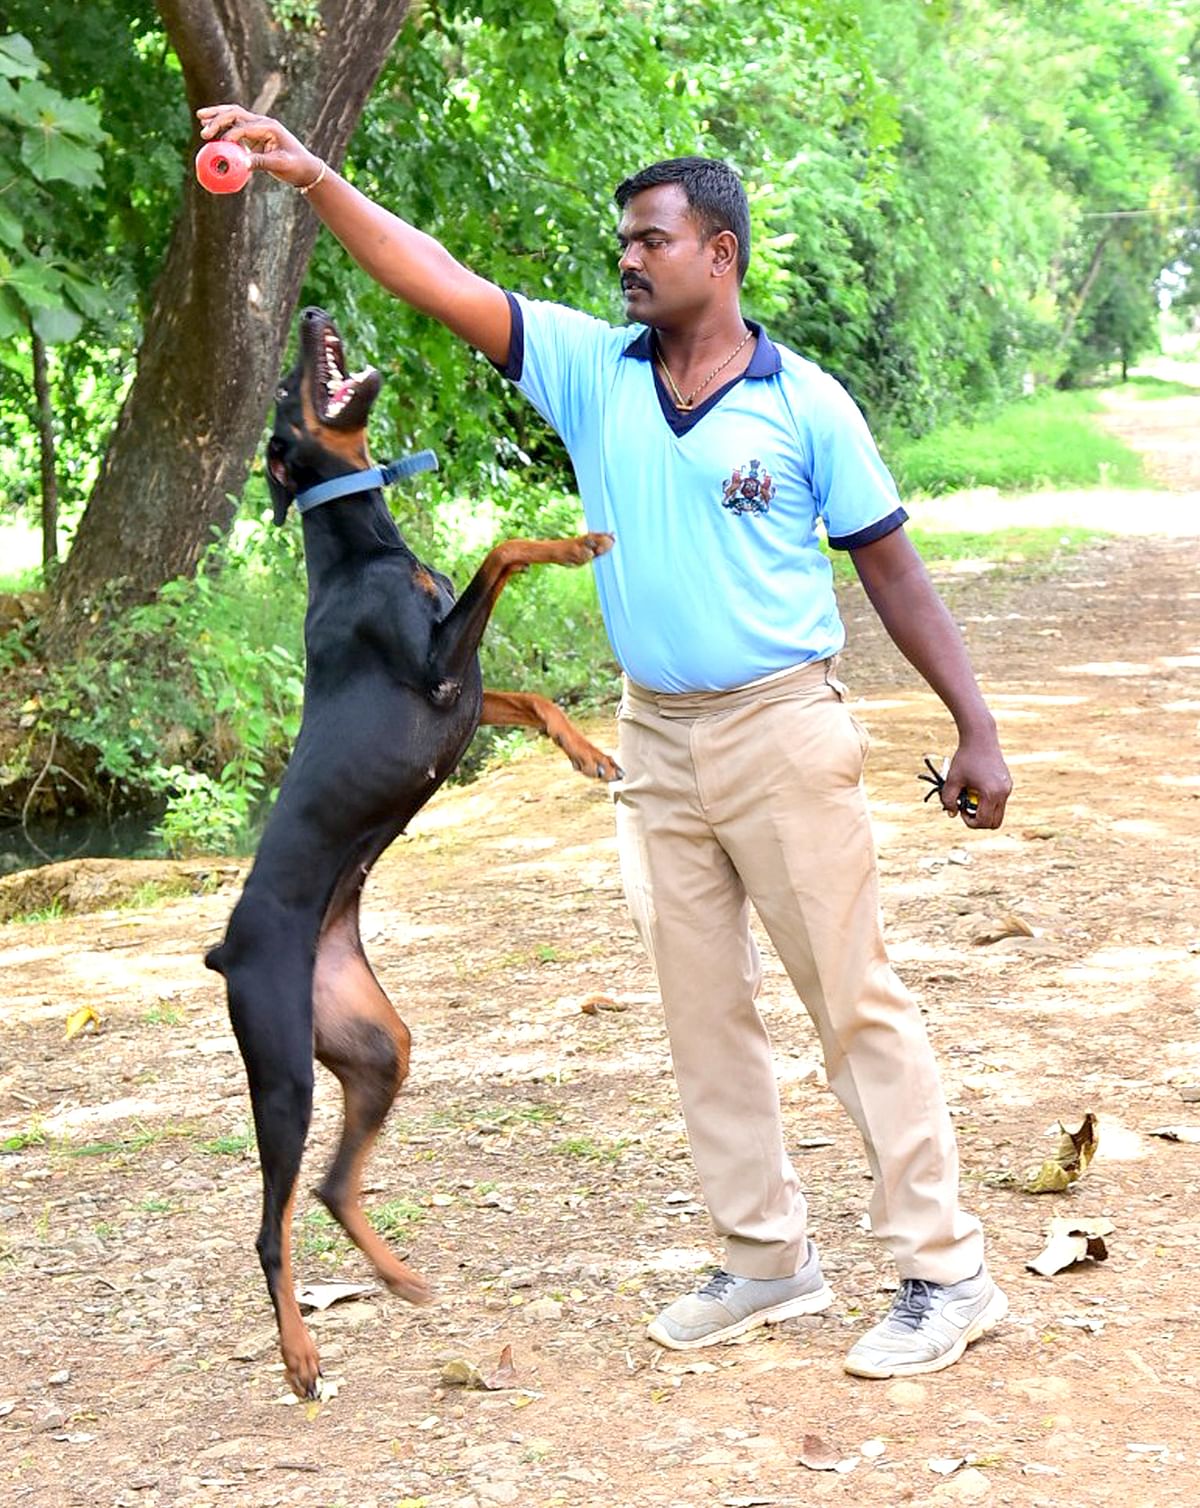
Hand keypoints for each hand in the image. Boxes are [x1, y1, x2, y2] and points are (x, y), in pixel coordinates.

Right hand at [196, 104, 323, 188]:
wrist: (306, 168)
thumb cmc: (296, 166)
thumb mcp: (280, 165)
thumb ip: (262, 162)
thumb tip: (243, 164)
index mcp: (269, 127)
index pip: (244, 127)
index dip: (231, 134)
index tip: (220, 144)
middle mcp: (262, 123)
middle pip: (235, 113)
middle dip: (218, 118)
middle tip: (202, 126)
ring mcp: (258, 127)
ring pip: (234, 115)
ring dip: (217, 116)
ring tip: (200, 117)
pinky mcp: (255, 135)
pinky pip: (236, 128)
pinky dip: (223, 127)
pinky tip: (212, 131)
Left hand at [941, 740, 1011, 828]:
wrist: (980, 738)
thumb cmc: (965, 758)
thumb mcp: (952, 780)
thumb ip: (948, 799)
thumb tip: (952, 814)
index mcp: (990, 794)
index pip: (983, 821)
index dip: (969, 821)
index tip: (960, 809)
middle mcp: (1003, 793)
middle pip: (994, 823)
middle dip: (979, 820)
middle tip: (966, 807)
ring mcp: (1007, 788)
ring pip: (998, 813)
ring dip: (984, 811)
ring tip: (970, 795)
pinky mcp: (1008, 783)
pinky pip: (1000, 801)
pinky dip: (988, 801)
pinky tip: (977, 786)